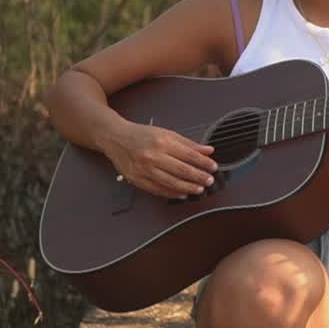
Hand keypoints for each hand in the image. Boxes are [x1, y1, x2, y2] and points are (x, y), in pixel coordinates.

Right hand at [102, 121, 217, 199]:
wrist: (115, 138)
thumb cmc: (141, 135)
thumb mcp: (166, 133)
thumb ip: (188, 143)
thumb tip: (208, 150)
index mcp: (162, 142)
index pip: (188, 155)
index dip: (203, 162)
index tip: (213, 167)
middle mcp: (153, 156)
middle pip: (181, 170)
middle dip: (198, 177)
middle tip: (209, 180)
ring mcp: (144, 170)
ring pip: (171, 183)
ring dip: (187, 187)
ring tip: (199, 189)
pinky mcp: (137, 180)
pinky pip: (158, 190)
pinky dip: (172, 194)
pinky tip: (182, 194)